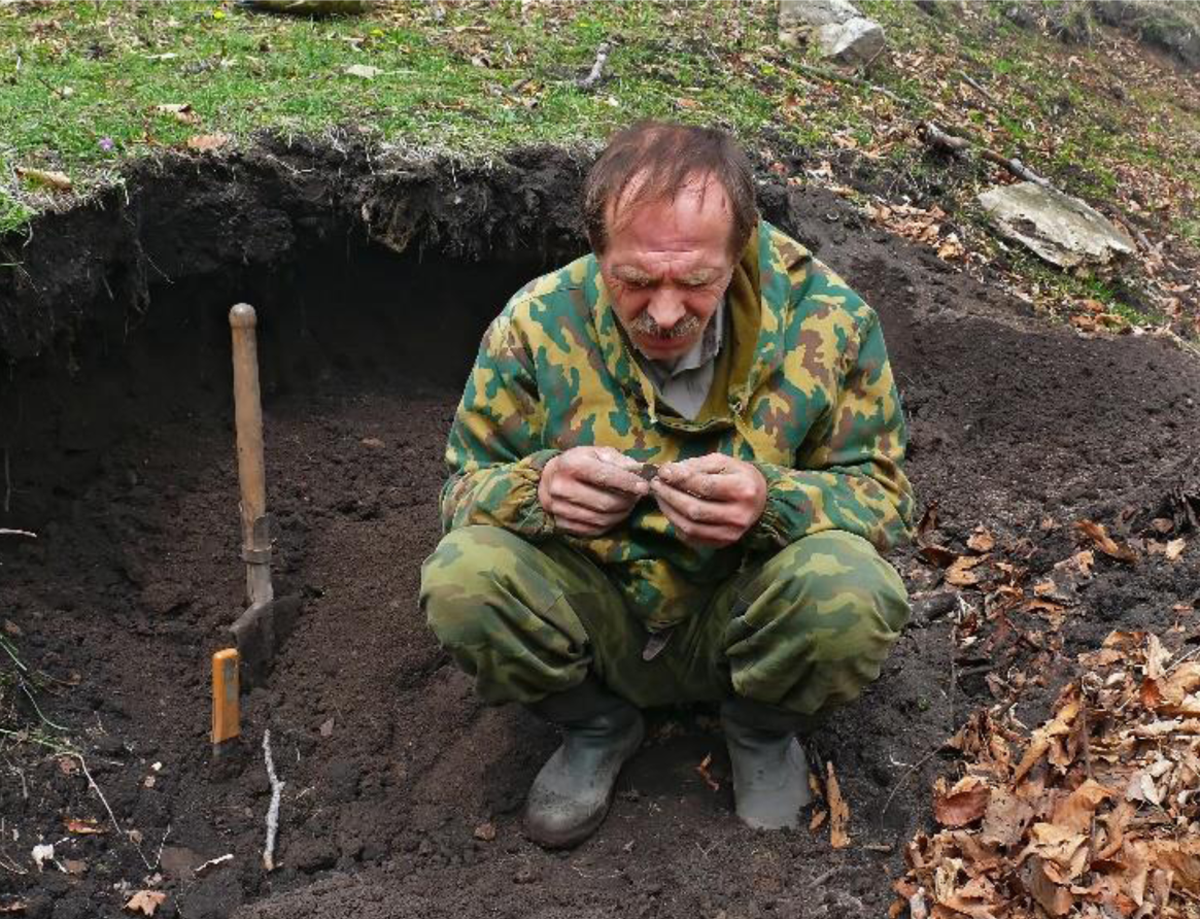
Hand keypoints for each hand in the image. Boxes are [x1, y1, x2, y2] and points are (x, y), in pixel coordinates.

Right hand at [538, 446, 650, 536]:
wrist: (547, 479)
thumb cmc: (577, 463)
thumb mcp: (595, 453)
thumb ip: (618, 460)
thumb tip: (639, 471)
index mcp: (570, 464)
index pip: (603, 476)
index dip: (627, 483)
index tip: (644, 487)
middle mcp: (561, 487)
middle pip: (604, 503)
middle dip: (627, 502)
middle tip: (637, 497)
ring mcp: (558, 508)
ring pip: (600, 519)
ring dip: (620, 515)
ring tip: (628, 505)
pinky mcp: (560, 524)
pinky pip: (592, 530)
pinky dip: (608, 524)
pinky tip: (614, 515)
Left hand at [650, 454, 766, 547]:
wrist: (761, 502)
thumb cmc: (739, 477)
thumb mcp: (723, 462)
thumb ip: (696, 465)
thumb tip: (668, 471)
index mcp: (743, 490)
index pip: (705, 486)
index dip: (680, 479)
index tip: (662, 471)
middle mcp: (738, 516)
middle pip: (695, 509)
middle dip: (670, 495)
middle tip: (656, 484)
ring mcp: (730, 534)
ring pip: (690, 527)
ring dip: (668, 511)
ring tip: (659, 496)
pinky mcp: (721, 544)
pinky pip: (691, 537)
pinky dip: (676, 523)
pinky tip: (670, 510)